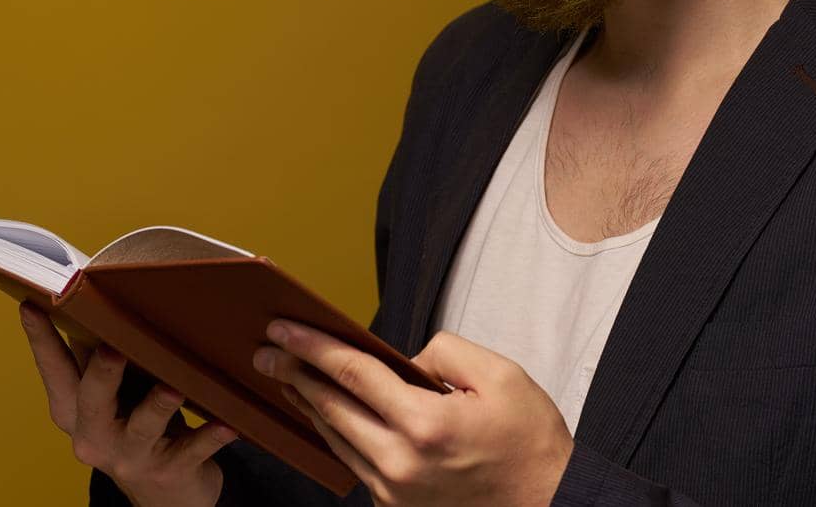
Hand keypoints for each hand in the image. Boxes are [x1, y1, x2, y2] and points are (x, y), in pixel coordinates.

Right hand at [20, 301, 237, 506]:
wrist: (166, 493)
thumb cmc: (139, 424)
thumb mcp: (113, 395)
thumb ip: (101, 358)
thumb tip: (95, 296)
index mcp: (75, 411)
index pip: (54, 371)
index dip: (42, 340)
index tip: (32, 304)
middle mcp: (95, 436)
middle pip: (92, 400)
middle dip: (102, 373)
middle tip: (111, 347)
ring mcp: (131, 456)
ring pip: (143, 428)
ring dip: (157, 406)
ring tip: (174, 388)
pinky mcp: (168, 471)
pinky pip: (192, 451)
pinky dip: (210, 436)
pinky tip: (228, 424)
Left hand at [252, 320, 573, 505]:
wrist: (549, 503)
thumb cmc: (529, 440)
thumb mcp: (500, 375)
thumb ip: (443, 353)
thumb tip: (404, 361)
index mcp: (426, 424)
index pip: (352, 374)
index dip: (312, 347)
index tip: (282, 327)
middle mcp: (402, 463)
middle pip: (331, 407)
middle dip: (293, 373)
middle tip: (266, 349)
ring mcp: (395, 491)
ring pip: (335, 438)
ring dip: (308, 404)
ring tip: (287, 376)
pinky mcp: (397, 506)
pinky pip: (354, 462)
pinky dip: (335, 433)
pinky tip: (326, 413)